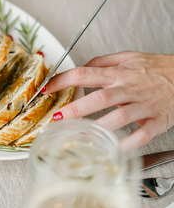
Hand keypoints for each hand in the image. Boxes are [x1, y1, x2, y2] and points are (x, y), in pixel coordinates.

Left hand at [44, 51, 173, 150]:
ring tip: (78, 137)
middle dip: (76, 109)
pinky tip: (112, 150)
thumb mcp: (129, 56)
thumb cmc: (158, 68)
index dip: (64, 80)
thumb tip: (82, 66)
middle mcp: (129, 89)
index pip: (86, 73)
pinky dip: (127, 145)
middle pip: (99, 99)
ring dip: (97, 128)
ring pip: (118, 118)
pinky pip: (140, 136)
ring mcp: (143, 106)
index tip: (48, 88)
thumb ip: (103, 61)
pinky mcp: (157, 121)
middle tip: (57, 118)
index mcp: (119, 73)